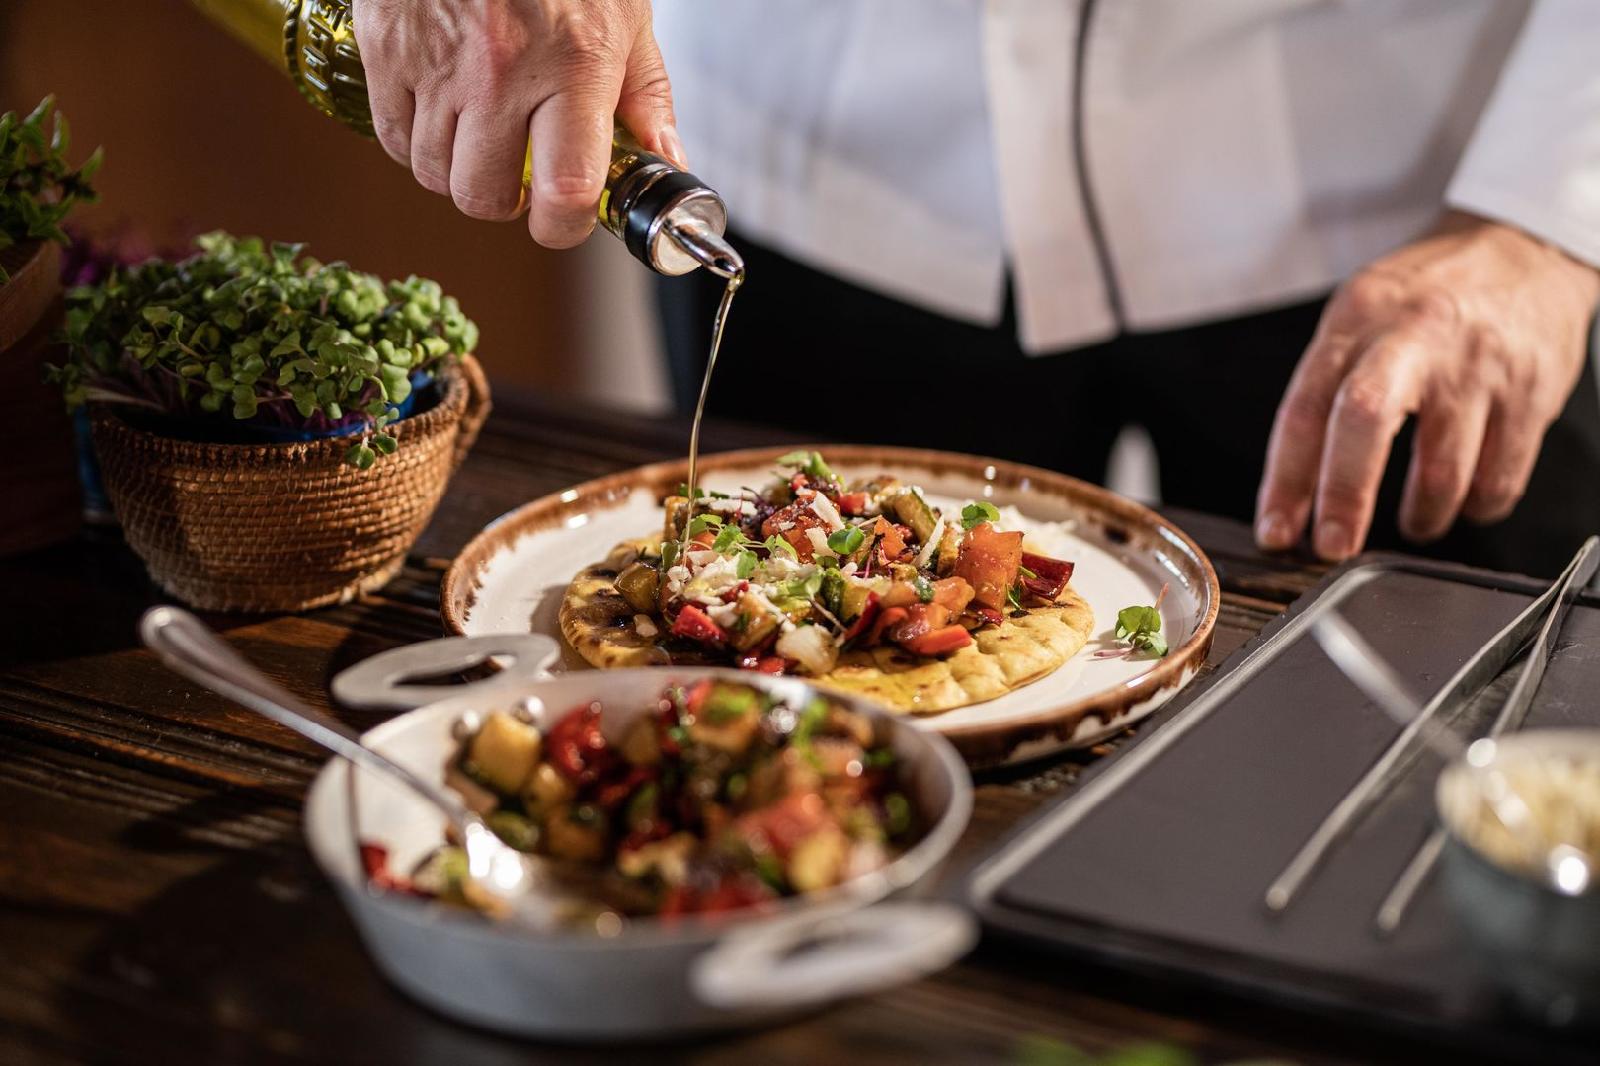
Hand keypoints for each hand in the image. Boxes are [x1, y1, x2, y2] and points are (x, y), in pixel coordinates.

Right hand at [352, 0, 679, 246]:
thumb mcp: (624, 14)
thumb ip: (645, 95)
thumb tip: (663, 161)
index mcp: (572, 65)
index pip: (564, 191)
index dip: (563, 226)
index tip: (565, 218)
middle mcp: (501, 72)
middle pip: (483, 197)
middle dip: (506, 201)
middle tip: (521, 175)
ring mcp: (436, 64)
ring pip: (433, 174)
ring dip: (459, 171)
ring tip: (482, 135)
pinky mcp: (386, 49)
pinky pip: (392, 137)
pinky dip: (415, 141)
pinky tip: (443, 113)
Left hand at [1255, 211, 1599, 560]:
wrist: (1525, 247)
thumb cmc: (1429, 295)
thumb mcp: (1361, 313)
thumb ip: (1328, 387)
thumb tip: (1298, 487)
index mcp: (1356, 320)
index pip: (1304, 408)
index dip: (1286, 480)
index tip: (1277, 530)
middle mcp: (1413, 337)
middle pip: (1364, 422)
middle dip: (1344, 498)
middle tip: (1333, 547)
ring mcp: (1476, 366)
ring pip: (1441, 470)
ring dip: (1421, 517)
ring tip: (1415, 522)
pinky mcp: (1530, 392)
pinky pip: (1499, 478)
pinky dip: (1476, 506)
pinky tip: (1464, 500)